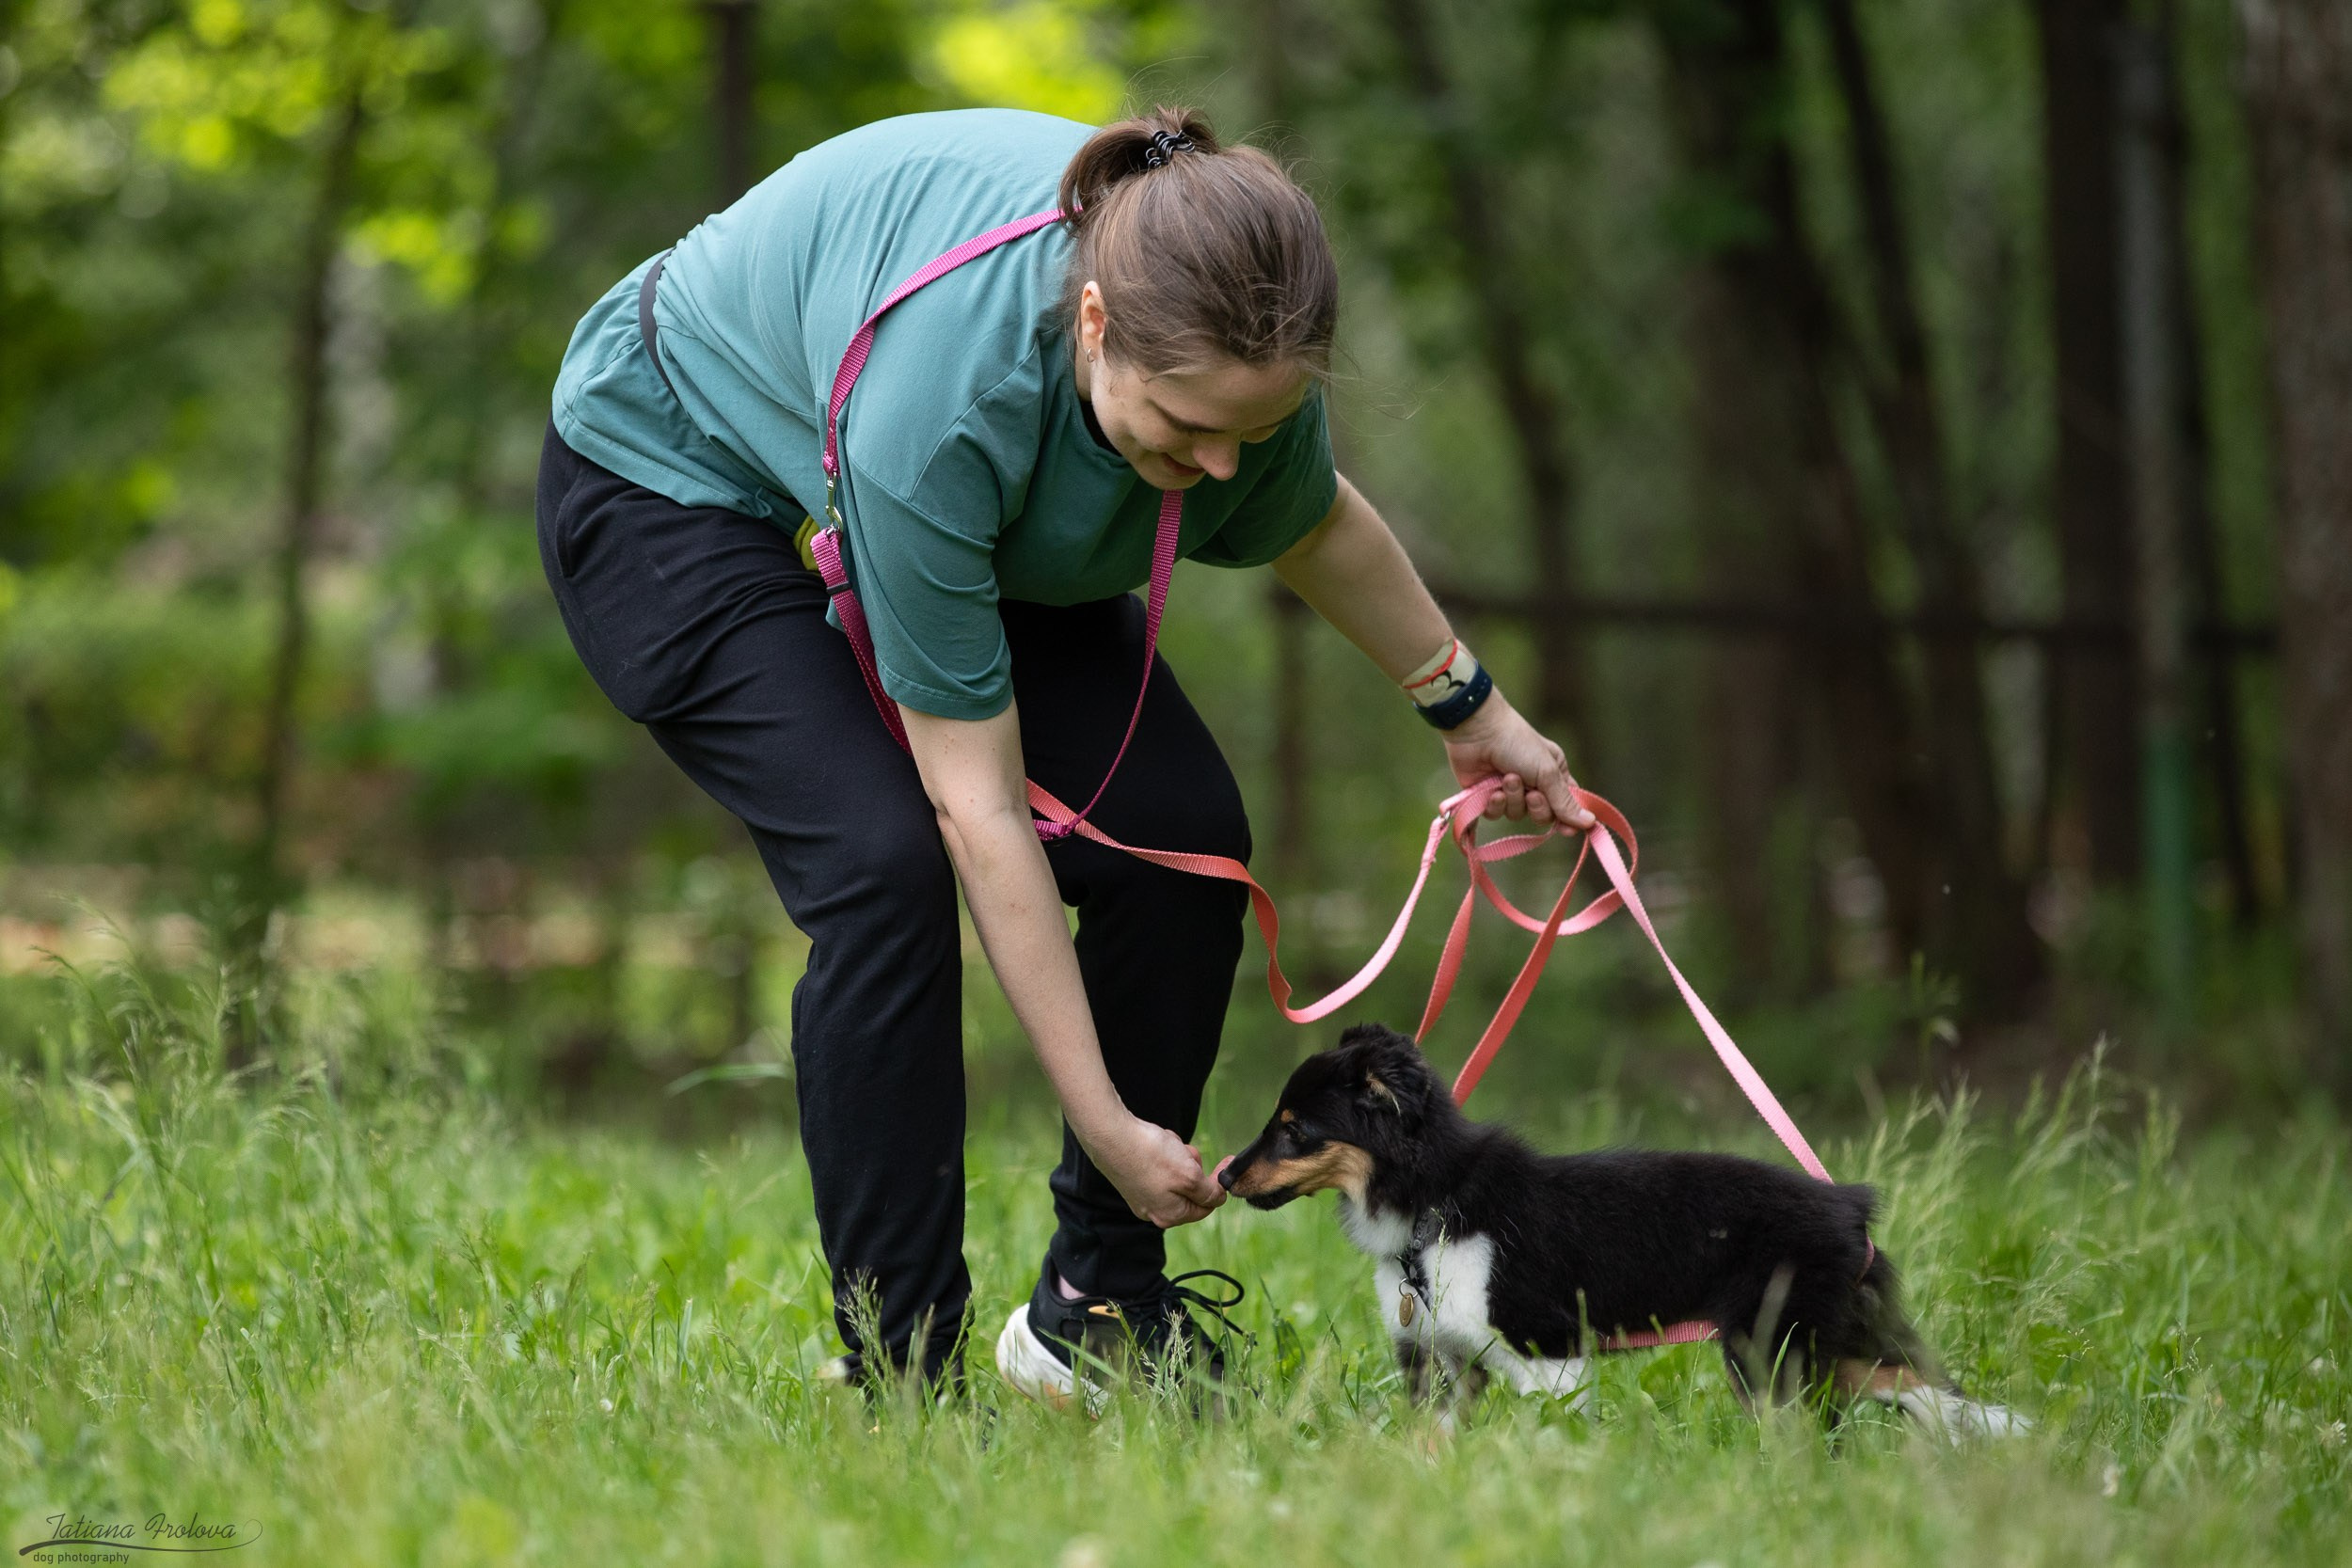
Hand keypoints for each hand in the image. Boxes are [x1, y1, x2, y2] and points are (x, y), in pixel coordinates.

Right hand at [1088, 1116, 1227, 1228]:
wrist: (1110, 1135)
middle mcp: (1154, 1211)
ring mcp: (1141, 1195)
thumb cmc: (1150, 1155)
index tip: (1226, 1161)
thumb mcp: (1189, 1175)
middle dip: (1191, 1165)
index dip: (1218, 1183)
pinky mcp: (1133, 1178)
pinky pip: (1159, 1166)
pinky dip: (1163, 1152)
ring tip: (1167, 1145)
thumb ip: (1209, 1192)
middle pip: (1189, 1188)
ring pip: (1175, 1173)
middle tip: (1184, 1150)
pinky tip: (1155, 1142)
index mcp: (1170, 1215)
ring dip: (1177, 1155)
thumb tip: (1219, 1198)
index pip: (1207, 1205)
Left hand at [1439, 693, 1595, 830]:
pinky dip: (1495, 804)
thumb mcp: (1547, 771)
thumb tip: (1590, 822)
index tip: (1569, 831)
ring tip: (1507, 778)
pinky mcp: (1486, 795)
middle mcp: (1533, 783)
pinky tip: (1492, 791)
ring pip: (1517, 815)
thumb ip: (1564, 800)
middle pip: (1543, 816)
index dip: (1568, 818)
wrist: (1477, 731)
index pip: (1567, 804)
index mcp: (1554, 773)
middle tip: (1531, 794)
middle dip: (1537, 808)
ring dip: (1513, 799)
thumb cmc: (1517, 743)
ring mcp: (1509, 790)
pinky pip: (1495, 814)